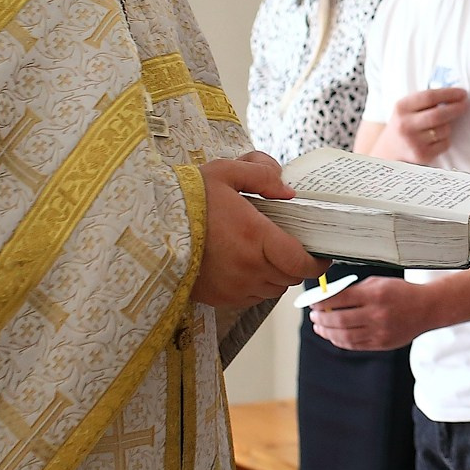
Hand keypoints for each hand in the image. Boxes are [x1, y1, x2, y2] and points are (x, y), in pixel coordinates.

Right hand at [194, 154, 316, 308]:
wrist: (148, 226)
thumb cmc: (187, 198)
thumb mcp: (225, 172)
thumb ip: (262, 175)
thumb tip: (288, 191)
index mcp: (255, 237)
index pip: (301, 263)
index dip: (318, 262)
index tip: (322, 254)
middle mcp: (248, 268)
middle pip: (289, 277)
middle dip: (295, 264)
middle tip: (289, 245)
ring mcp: (233, 287)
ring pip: (272, 290)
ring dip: (275, 275)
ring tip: (264, 253)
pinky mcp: (218, 298)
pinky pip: (250, 297)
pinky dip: (255, 284)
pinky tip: (244, 264)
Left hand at [309, 275, 436, 351]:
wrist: (427, 308)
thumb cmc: (401, 293)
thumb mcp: (379, 283)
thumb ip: (355, 290)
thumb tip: (329, 298)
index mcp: (375, 294)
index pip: (340, 299)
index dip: (321, 302)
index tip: (313, 302)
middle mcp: (377, 314)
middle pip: (339, 320)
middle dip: (321, 318)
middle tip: (313, 316)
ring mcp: (380, 331)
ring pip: (344, 336)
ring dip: (327, 332)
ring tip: (319, 327)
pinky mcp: (382, 344)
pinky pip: (355, 345)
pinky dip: (340, 341)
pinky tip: (333, 336)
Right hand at [377, 87, 468, 162]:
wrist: (387, 152)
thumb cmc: (403, 126)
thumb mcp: (405, 110)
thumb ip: (424, 101)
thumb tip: (454, 95)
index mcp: (401, 108)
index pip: (429, 97)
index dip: (449, 93)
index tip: (462, 93)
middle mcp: (405, 125)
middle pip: (439, 114)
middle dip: (456, 108)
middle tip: (466, 104)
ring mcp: (413, 142)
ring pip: (444, 130)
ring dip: (449, 126)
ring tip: (442, 125)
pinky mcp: (422, 156)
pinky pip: (445, 144)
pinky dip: (446, 139)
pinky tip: (436, 139)